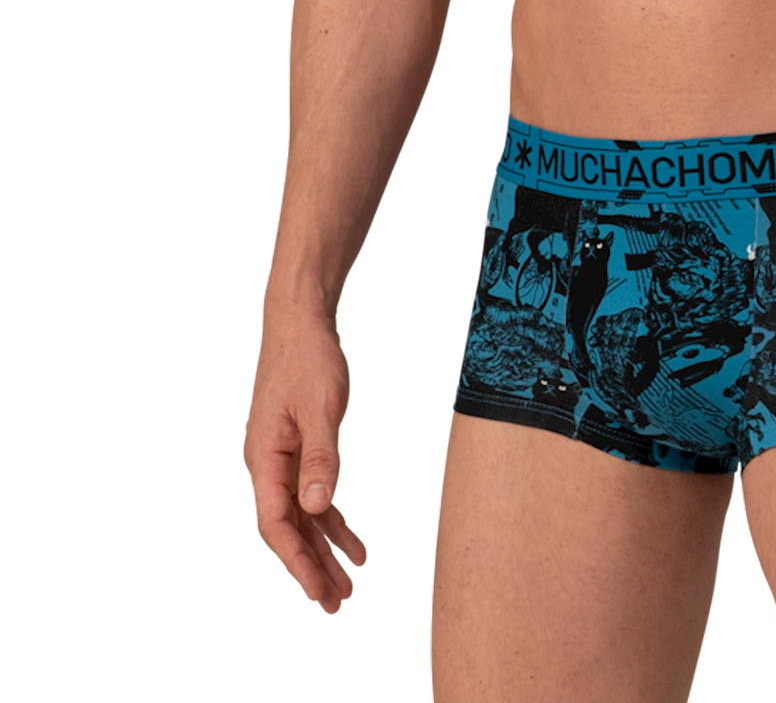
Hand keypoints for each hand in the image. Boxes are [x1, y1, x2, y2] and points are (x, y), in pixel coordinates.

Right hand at [241, 313, 368, 615]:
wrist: (300, 322)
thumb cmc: (309, 359)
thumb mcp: (321, 407)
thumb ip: (321, 457)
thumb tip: (316, 507)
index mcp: (265, 460)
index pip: (276, 525)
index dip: (298, 561)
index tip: (319, 590)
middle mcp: (268, 467)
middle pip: (288, 531)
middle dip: (311, 570)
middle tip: (336, 607)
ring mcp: (282, 461)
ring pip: (303, 519)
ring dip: (325, 553)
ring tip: (350, 589)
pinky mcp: (299, 451)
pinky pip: (315, 497)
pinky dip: (334, 523)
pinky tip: (356, 547)